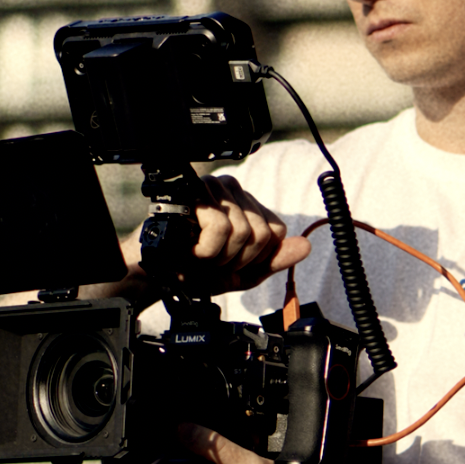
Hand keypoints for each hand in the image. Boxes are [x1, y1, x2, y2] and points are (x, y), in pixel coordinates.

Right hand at [186, 175, 309, 290]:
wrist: (158, 276)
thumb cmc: (194, 270)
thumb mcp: (242, 272)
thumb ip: (274, 259)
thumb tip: (306, 246)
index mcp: (246, 203)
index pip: (276, 231)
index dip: (255, 258)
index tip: (229, 263)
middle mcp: (232, 189)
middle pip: (261, 233)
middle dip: (236, 259)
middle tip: (210, 260)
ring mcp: (213, 187)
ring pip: (242, 231)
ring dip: (218, 256)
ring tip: (198, 254)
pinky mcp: (194, 193)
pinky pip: (220, 228)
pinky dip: (205, 250)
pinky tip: (190, 248)